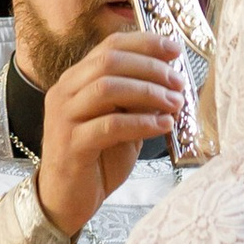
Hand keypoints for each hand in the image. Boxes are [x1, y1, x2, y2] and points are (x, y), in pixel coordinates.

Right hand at [35, 32, 186, 236]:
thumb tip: (171, 84)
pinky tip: (163, 126)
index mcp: (76, 80)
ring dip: (148, 93)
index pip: (110, 46)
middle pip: (109, 62)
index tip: (175, 50)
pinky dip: (141, 122)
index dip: (145, 43)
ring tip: (174, 104)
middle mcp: (65, 93)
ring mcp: (64, 118)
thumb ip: (138, 102)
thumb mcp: (121, 124)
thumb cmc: (96, 161)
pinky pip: (110, 125)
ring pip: (107, 88)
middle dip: (150, 68)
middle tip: (178, 82)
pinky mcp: (71, 144)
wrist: (66, 200)